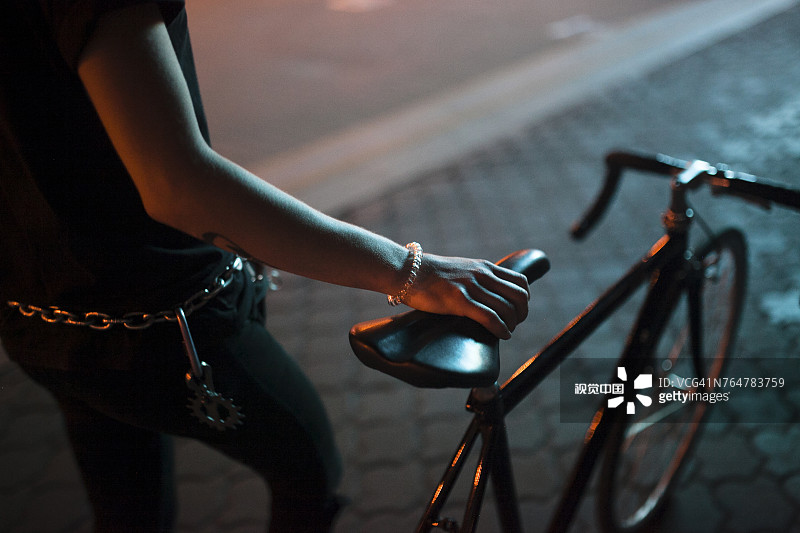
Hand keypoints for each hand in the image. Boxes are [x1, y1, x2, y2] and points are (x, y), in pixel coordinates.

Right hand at [403, 254, 529, 338]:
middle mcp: (482, 275)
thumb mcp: (460, 269)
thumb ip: (475, 278)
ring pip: (507, 308)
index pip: (520, 282)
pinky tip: (501, 335)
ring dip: (512, 324)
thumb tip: (484, 294)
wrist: (407, 270)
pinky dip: (501, 329)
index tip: (516, 311)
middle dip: (521, 314)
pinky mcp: (459, 301)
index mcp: (484, 267)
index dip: (524, 300)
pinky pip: (490, 317)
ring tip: (506, 332)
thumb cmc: (429, 274)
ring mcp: (471, 287)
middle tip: (514, 325)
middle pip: (519, 296)